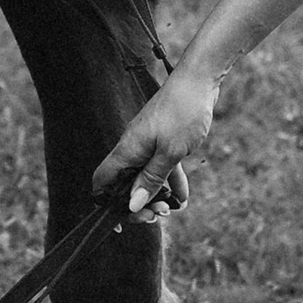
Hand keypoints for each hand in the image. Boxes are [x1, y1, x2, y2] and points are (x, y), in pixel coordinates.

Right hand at [92, 62, 216, 212]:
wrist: (200, 80)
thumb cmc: (183, 112)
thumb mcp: (170, 152)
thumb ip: (151, 179)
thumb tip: (132, 205)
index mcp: (127, 150)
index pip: (103, 181)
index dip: (105, 204)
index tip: (120, 222)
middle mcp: (133, 147)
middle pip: (124, 184)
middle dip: (138, 203)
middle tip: (158, 215)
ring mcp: (148, 143)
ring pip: (145, 177)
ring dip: (156, 195)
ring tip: (172, 208)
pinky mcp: (164, 139)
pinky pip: (162, 167)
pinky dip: (170, 181)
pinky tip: (183, 197)